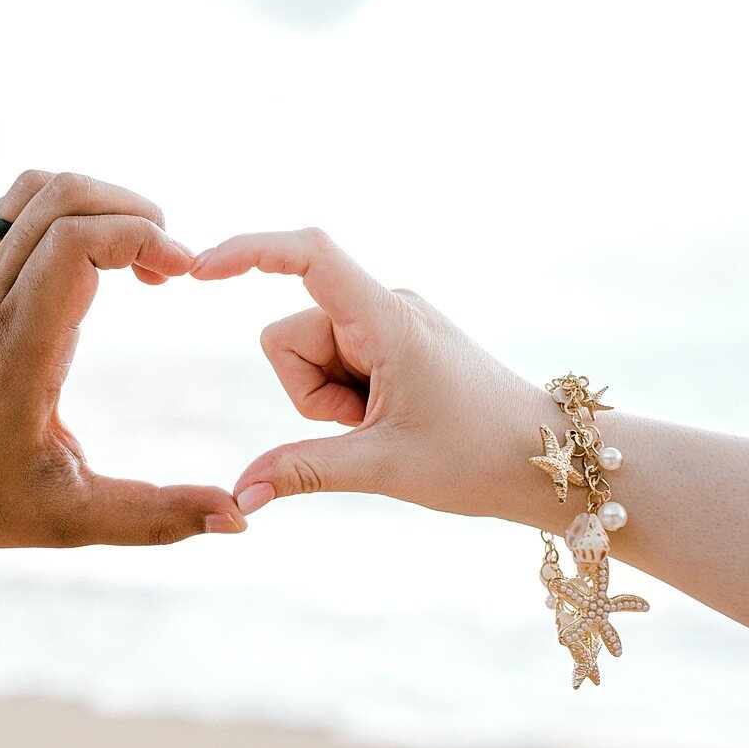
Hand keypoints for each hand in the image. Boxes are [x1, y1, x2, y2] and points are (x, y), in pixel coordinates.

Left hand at [0, 170, 247, 549]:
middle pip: (63, 198)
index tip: (181, 275)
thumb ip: (155, 518)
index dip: (142, 237)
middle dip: (135, 211)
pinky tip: (93, 255)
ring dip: (102, 200)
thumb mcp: (68, 520)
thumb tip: (238, 520)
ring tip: (136, 253)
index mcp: (18, 348)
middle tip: (169, 266)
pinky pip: (14, 205)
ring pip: (36, 189)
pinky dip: (68, 206)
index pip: (76, 243)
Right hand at [191, 228, 544, 519]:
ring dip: (329, 402)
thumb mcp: (384, 466)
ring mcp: (388, 323)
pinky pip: (334, 364)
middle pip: (290, 337)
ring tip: (386, 426)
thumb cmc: (479, 457)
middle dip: (309, 394)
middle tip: (370, 427)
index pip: (309, 255)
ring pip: (307, 356)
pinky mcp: (392, 342)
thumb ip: (304, 471)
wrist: (549, 460)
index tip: (199, 271)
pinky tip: (390, 420)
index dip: (248, 252)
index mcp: (387, 318)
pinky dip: (345, 400)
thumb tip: (239, 495)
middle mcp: (385, 306)